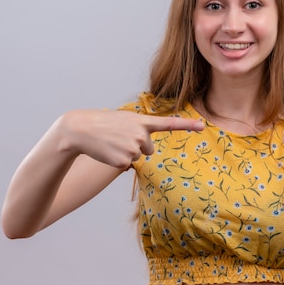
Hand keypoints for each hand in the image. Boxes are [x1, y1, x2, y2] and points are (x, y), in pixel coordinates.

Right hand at [58, 109, 203, 168]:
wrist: (81, 129)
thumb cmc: (104, 124)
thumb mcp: (125, 119)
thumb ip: (141, 128)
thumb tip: (147, 148)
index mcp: (142, 121)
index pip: (168, 124)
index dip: (187, 126)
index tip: (202, 126)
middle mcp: (141, 134)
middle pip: (149, 149)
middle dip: (137, 146)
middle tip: (120, 138)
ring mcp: (133, 147)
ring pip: (138, 157)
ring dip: (126, 152)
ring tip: (112, 143)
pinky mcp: (124, 160)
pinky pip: (127, 164)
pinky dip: (118, 160)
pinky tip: (108, 151)